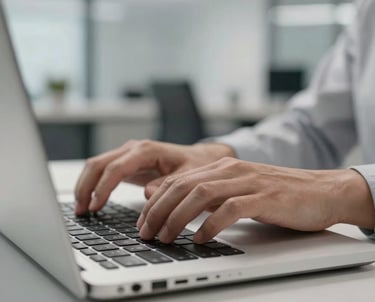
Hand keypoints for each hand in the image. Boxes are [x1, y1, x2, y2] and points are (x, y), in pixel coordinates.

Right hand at [74, 140, 234, 214]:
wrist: (200, 159)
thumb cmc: (195, 166)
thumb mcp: (188, 176)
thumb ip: (169, 185)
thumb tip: (148, 194)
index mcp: (146, 150)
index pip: (116, 167)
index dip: (103, 187)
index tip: (95, 206)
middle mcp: (133, 149)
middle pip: (98, 164)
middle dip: (86, 186)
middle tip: (81, 211)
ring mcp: (128, 155)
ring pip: (96, 166)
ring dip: (85, 186)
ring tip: (81, 209)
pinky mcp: (127, 163)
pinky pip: (103, 171)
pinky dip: (93, 185)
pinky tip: (91, 201)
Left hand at [137, 157, 374, 242]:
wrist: (320, 190)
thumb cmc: (277, 194)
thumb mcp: (237, 190)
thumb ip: (210, 195)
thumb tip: (179, 209)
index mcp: (221, 167)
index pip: (178, 181)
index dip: (155, 202)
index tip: (143, 222)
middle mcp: (230, 170)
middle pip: (183, 187)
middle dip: (158, 211)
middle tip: (146, 233)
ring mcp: (248, 182)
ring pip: (201, 194)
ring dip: (178, 218)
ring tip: (166, 238)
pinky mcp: (265, 198)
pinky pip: (230, 209)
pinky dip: (211, 225)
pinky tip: (201, 239)